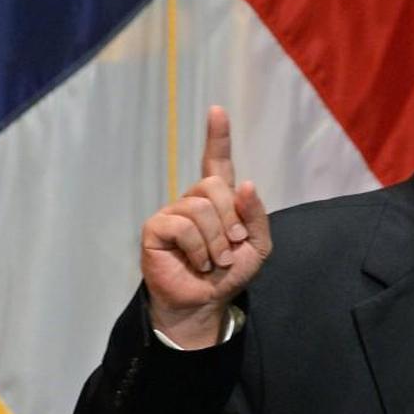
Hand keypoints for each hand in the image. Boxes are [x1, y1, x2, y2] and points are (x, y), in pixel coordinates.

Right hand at [141, 106, 272, 347]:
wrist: (207, 302)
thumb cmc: (229, 273)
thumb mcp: (257, 245)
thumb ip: (256, 216)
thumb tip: (246, 184)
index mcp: (219, 200)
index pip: (216, 161)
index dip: (217, 136)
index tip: (217, 111)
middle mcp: (194, 200)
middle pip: (214, 185)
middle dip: (231, 219)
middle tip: (232, 246)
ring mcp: (172, 212)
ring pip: (201, 208)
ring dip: (216, 241)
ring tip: (215, 261)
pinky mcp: (156, 229)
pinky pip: (182, 226)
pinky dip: (198, 248)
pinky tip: (197, 262)